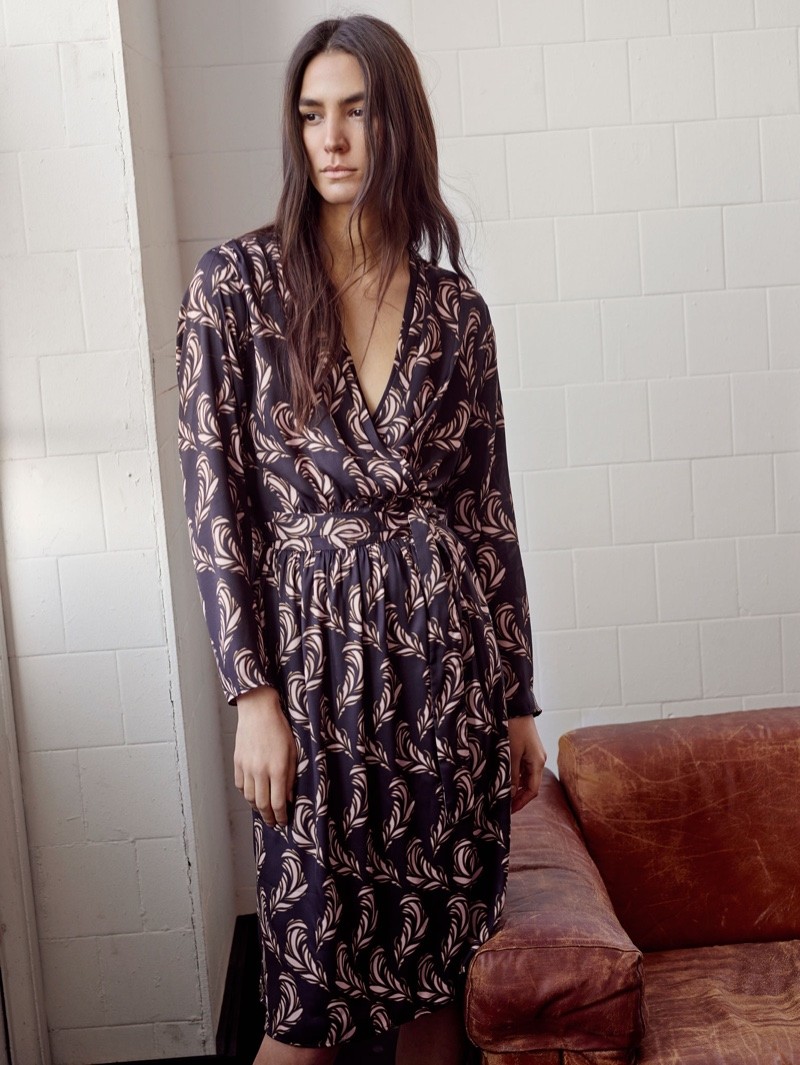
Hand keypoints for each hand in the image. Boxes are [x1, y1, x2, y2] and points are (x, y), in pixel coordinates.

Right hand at [234, 685, 296, 826]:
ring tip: (264, 810)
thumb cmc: (279, 728)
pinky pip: (241, 786)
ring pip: (249, 798)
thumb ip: (290, 776)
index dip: (281, 816)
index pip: (278, 803)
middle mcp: (260, 771)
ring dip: (257, 807)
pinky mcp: (237, 763)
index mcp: (277, 769)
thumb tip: (288, 797)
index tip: (283, 821)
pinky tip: (253, 795)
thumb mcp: (293, 752)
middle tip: (273, 822)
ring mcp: (246, 768)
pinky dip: (246, 794)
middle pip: (262, 804)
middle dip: (269, 817)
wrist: (258, 711)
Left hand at [508, 715, 546, 813]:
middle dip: (518, 797)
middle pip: (530, 785)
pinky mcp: (528, 749)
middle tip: (504, 805)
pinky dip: (515, 776)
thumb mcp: (511, 753)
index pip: (532, 790)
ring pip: (526, 777)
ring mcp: (534, 755)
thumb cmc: (515, 728)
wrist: (517, 707)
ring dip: (516, 787)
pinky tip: (505, 779)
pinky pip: (523, 768)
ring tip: (502, 794)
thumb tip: (510, 793)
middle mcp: (539, 760)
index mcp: (538, 763)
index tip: (509, 810)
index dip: (521, 802)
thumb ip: (511, 774)